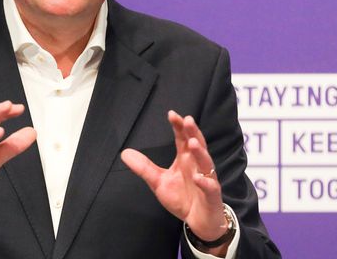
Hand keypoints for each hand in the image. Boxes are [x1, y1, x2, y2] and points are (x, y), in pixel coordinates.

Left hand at [121, 111, 228, 242]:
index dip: (179, 127)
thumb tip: (124, 153)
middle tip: (187, 120)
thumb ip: (144, 167)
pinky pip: (210, 187)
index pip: (183, 139)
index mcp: (185, 159)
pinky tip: (198, 178)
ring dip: (200, 152)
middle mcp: (197, 166)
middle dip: (193, 132)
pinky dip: (205, 182)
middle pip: (198, 145)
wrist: (198, 222)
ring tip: (192, 143)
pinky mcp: (212, 196)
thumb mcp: (159, 182)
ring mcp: (207, 179)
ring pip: (206, 163)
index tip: (172, 114)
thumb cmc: (182, 198)